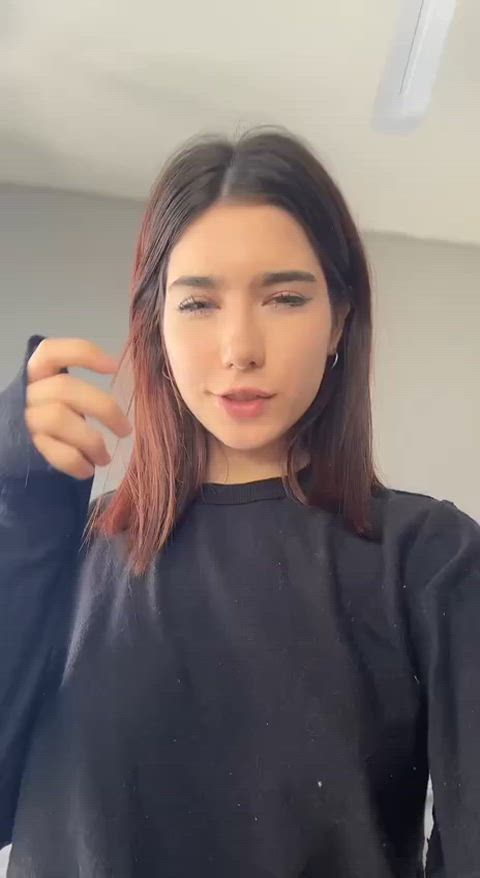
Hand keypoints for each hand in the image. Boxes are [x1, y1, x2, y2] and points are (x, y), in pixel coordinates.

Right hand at [25, 338, 132, 479]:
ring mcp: (26, 420)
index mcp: (38, 374)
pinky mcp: (28, 448)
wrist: (17, 452)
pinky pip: (56, 452)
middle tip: (126, 430)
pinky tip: (88, 469)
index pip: (50, 352)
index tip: (114, 367)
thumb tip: (119, 389)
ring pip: (59, 418)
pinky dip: (77, 462)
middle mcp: (28, 393)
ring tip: (105, 457)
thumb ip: (82, 391)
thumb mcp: (64, 398)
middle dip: (104, 408)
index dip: (82, 353)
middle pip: (64, 388)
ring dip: (91, 440)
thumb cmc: (53, 419)